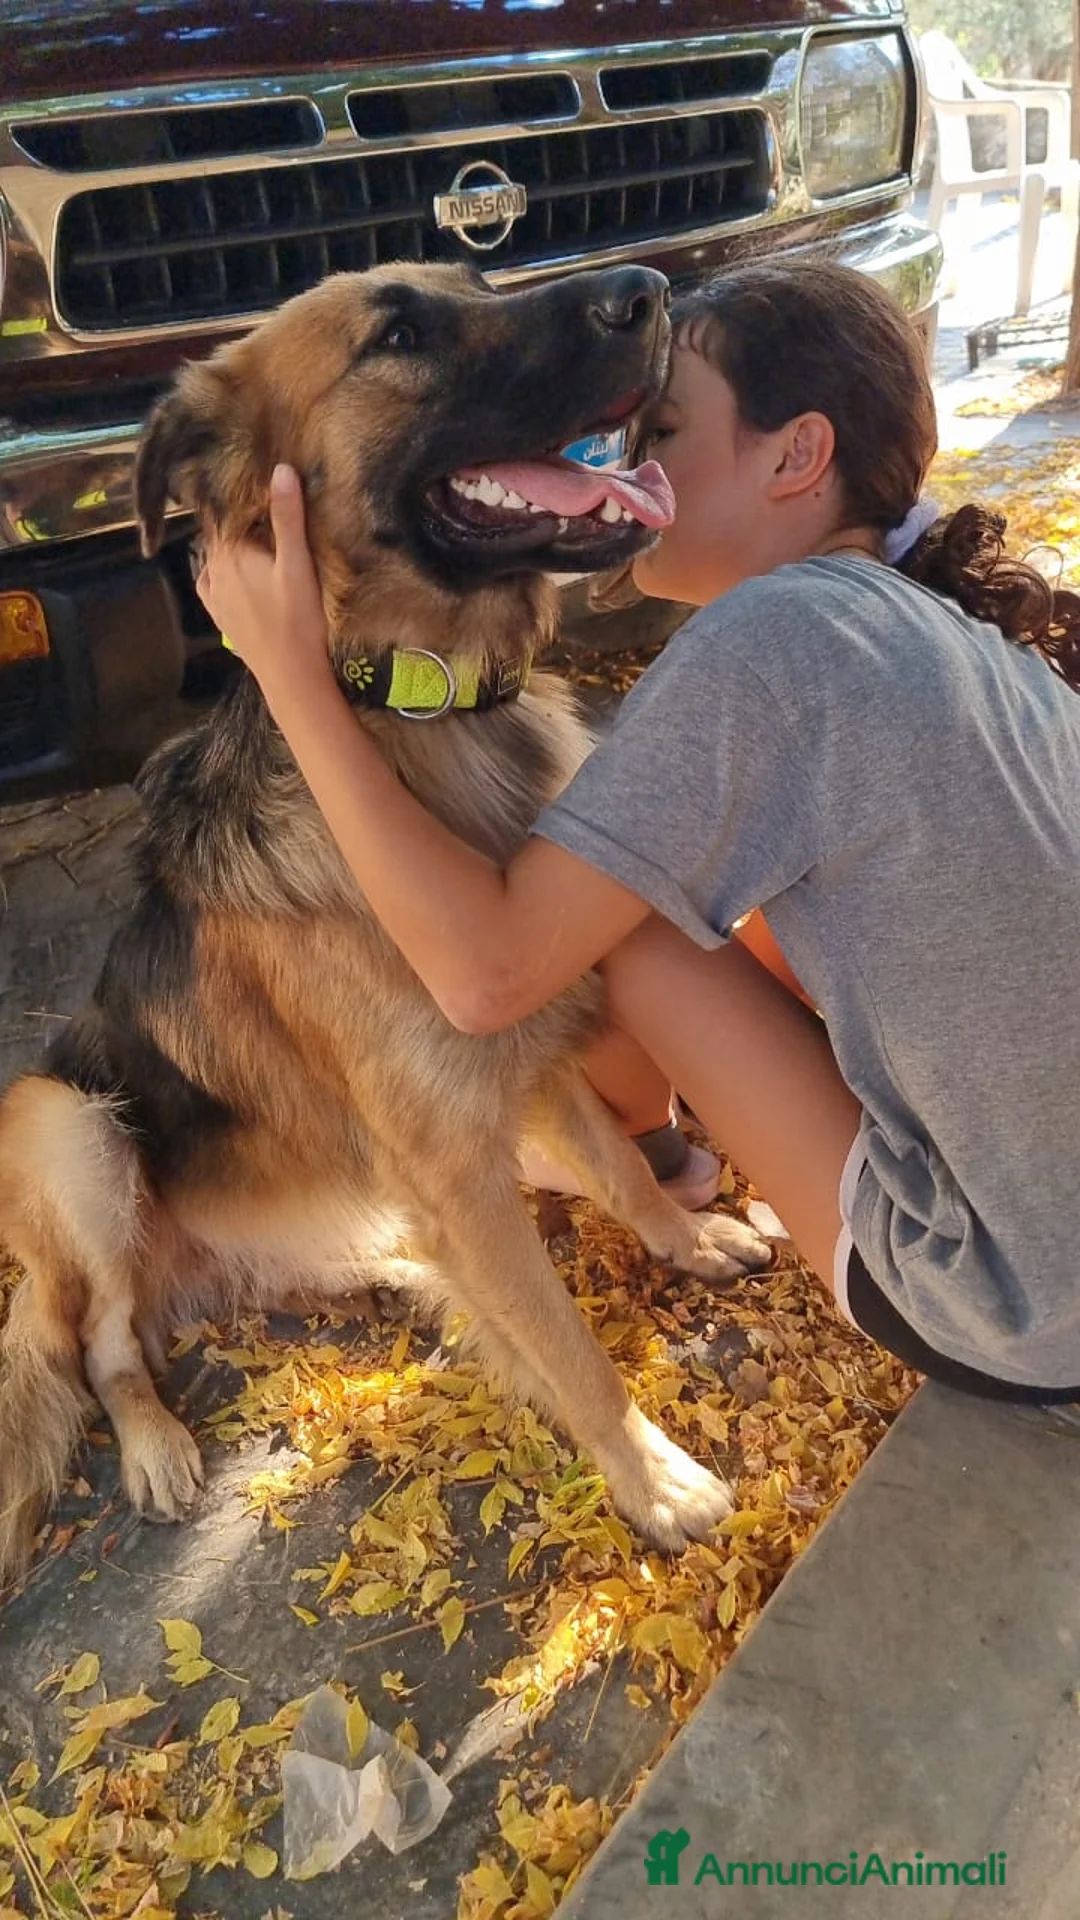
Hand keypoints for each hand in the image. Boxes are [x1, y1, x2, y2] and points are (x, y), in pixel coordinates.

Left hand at [194, 463, 332, 698]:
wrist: (290, 675)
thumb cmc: (298, 619)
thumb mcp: (298, 563)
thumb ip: (288, 517)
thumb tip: (281, 469)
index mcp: (230, 551)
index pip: (226, 510)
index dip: (241, 496)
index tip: (258, 486)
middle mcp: (214, 569)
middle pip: (221, 532)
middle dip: (238, 520)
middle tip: (264, 510)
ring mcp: (214, 594)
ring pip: (216, 557)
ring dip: (232, 546)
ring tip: (255, 540)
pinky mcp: (220, 615)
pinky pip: (212, 583)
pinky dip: (221, 571)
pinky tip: (235, 571)